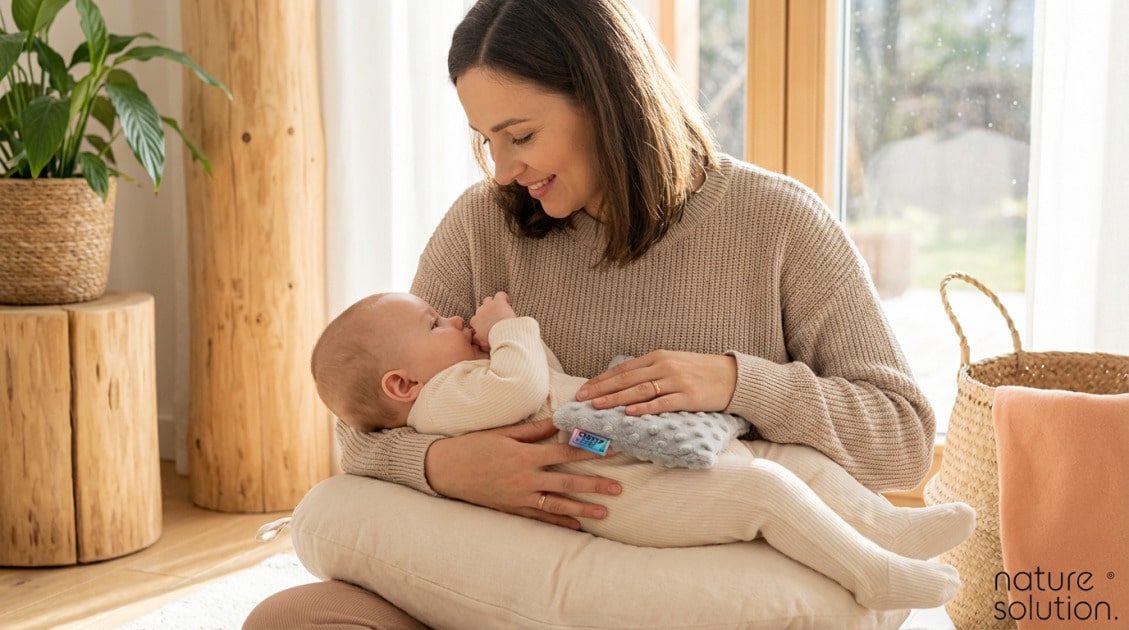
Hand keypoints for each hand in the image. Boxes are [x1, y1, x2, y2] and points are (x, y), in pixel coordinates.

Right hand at [424, 418, 621, 528]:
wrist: (443, 469)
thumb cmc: (472, 446)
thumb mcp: (502, 432)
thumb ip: (532, 430)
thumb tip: (557, 420)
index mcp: (526, 455)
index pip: (566, 452)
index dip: (591, 451)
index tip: (612, 450)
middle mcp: (526, 478)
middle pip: (568, 481)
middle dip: (595, 484)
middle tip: (619, 487)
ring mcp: (519, 496)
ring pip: (557, 504)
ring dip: (582, 508)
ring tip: (605, 512)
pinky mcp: (511, 509)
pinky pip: (539, 517)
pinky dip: (558, 522)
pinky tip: (576, 526)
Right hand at [469, 291, 515, 351]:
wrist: (503, 335)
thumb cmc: (494, 340)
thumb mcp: (484, 343)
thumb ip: (479, 340)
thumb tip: (477, 340)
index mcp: (475, 322)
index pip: (475, 319)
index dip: (481, 322)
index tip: (487, 325)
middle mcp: (480, 312)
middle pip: (481, 309)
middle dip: (487, 313)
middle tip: (495, 319)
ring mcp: (489, 305)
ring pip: (488, 300)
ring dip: (493, 304)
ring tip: (500, 310)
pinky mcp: (499, 301)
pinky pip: (500, 295)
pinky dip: (504, 298)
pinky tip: (507, 302)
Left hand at [575, 350, 737, 415]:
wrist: (734, 377)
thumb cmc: (702, 372)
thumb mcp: (675, 363)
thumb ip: (652, 370)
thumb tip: (625, 382)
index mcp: (659, 357)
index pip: (623, 369)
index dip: (601, 379)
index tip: (583, 389)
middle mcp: (665, 366)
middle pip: (626, 379)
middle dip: (601, 389)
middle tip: (581, 399)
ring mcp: (677, 381)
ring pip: (640, 390)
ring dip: (616, 398)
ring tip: (598, 406)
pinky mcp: (689, 397)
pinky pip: (662, 403)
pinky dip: (645, 407)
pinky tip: (630, 412)